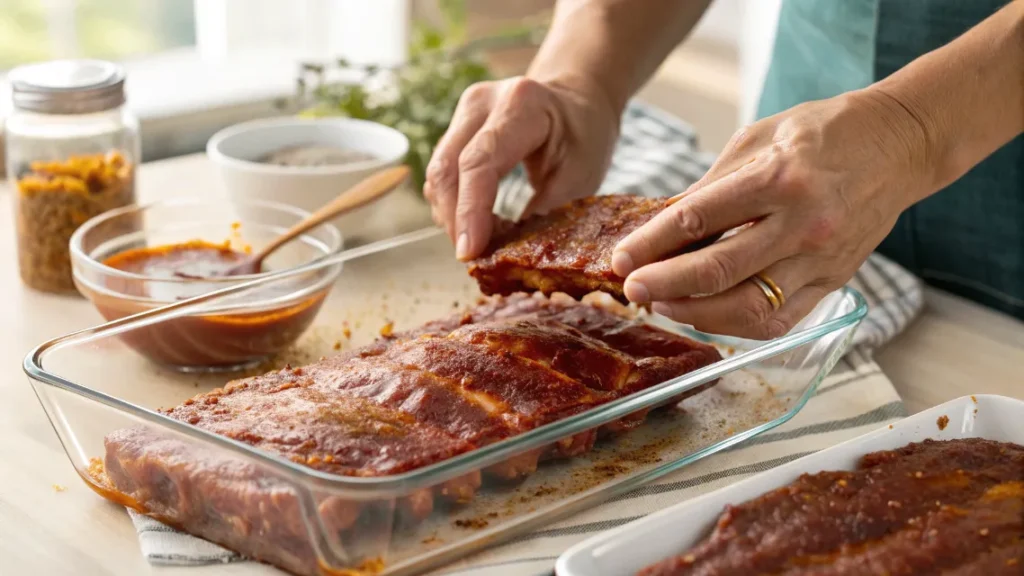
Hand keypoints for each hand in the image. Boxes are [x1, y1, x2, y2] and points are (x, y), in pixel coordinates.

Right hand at [425, 75, 619, 259]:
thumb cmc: (584, 135)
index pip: (480, 162)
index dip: (470, 210)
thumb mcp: (580, 176)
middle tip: (472, 259)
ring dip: (451, 214)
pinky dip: (453, 203)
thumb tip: (510, 255)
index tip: (469, 252)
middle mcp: (483, 101)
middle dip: (455, 220)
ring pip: (438, 172)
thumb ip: (545, 213)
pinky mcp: (456, 126)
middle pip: (448, 167)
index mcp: (522, 105)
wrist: (577, 100)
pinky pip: (442, 171)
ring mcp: (465, 111)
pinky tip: (474, 223)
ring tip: (478, 242)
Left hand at [612, 90, 933, 338]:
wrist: (899, 145)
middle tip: (630, 290)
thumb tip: (659, 226)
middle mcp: (802, 224)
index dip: (650, 245)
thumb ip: (709, 187)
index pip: (698, 221)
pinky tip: (704, 315)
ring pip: (747, 308)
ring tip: (662, 304)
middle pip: (718, 271)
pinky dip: (734, 326)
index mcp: (779, 178)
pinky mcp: (834, 283)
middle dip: (664, 285)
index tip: (620, 259)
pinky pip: (778, 321)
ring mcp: (822, 260)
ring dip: (695, 314)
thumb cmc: (823, 133)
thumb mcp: (757, 139)